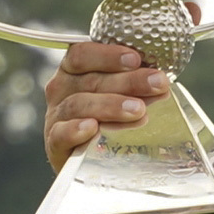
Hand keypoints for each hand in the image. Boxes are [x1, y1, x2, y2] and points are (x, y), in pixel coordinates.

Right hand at [42, 42, 174, 172]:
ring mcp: (56, 116)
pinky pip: (61, 134)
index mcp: (73, 70)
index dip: (109, 55)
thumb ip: (133, 86)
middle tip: (157, 84)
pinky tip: (93, 128)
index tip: (136, 59)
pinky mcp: (54, 143)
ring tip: (139, 110)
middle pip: (91, 80)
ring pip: (79, 104)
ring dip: (111, 105)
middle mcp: (61, 89)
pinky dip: (76, 130)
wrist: (87, 160)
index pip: (83, 54)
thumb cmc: (106, 119)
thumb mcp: (118, 95)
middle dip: (128, 81)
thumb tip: (159, 80)